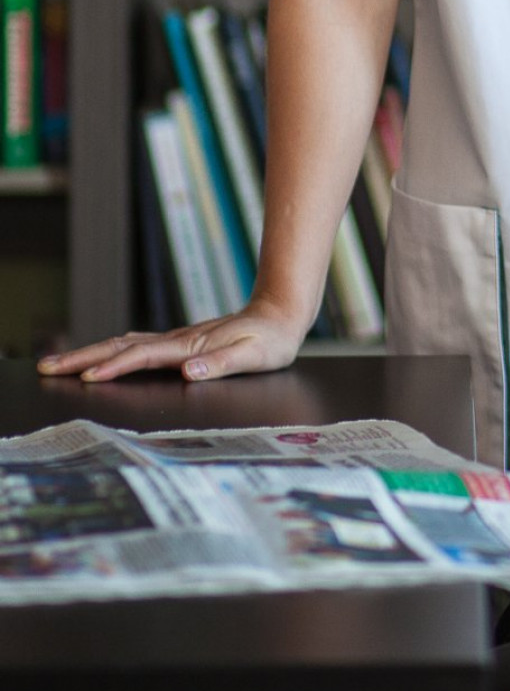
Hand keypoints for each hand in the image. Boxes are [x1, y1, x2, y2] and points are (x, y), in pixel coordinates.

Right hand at [36, 297, 308, 382]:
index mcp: (190, 346)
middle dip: (83, 357)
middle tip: (47, 366)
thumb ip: (221, 363)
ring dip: (91, 353)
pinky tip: (103, 356)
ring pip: (125, 344)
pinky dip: (112, 351)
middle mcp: (178, 341)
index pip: (143, 357)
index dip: (115, 367)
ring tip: (59, 363)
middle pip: (122, 347)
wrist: (282, 314)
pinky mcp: (181, 342)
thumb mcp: (254, 355)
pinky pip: (137, 346)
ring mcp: (177, 340)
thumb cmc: (271, 339)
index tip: (87, 377)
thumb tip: (188, 371)